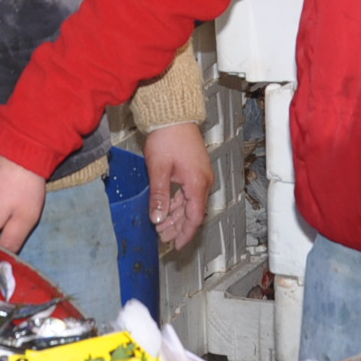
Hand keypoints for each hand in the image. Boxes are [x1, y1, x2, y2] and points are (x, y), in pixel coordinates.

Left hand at [142, 124, 212, 249]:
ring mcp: (200, 175)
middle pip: (192, 212)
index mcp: (197, 183)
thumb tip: (157, 219)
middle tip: (162, 237)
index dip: (185, 234)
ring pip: (189, 203)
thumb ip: (159, 196)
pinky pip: (188, 193)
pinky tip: (167, 208)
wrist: (173, 115)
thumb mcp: (159, 169)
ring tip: (161, 226)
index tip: (176, 245)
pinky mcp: (195, 169)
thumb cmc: (168, 137)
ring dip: (176, 216)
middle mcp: (203, 181)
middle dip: (177, 227)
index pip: (194, 218)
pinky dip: (177, 203)